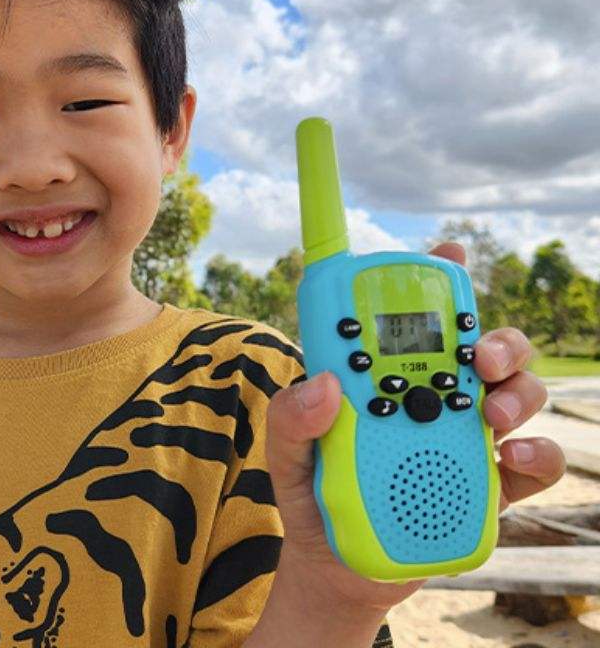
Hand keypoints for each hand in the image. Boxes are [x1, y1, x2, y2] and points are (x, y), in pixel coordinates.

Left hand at [263, 240, 566, 613]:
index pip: (412, 319)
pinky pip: (530, 464)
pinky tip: (515, 457)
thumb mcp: (286, 452)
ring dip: (519, 392)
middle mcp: (431, 398)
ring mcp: (462, 438)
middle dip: (494, 339)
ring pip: (518, 394)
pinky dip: (537, 455)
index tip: (449, 254)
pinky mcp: (487, 486)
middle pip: (482, 349)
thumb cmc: (310, 494)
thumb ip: (291, 417)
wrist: (334, 568)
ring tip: (492, 414)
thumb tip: (324, 386)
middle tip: (478, 354)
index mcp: (383, 377)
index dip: (434, 280)